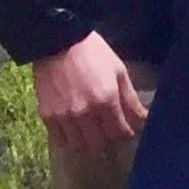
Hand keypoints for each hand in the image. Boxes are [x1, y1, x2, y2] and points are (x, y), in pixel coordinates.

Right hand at [33, 31, 146, 152]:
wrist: (59, 43)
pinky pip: (60, 139)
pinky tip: (75, 128)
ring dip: (89, 141)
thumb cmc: (94, 54)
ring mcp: (64, 117)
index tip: (128, 129)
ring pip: (80, 145)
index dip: (126, 133)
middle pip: (100, 142)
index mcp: (106, 100)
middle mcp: (85, 113)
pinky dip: (70, 138)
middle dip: (108, 137)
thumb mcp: (118, 71)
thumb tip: (142, 119)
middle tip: (110, 128)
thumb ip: (129, 98)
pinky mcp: (47, 116)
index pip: (119, 131)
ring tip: (93, 130)